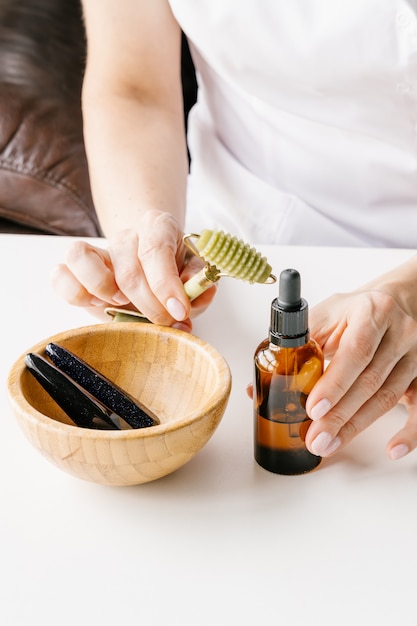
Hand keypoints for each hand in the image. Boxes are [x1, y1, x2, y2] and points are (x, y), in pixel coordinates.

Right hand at [50, 210, 215, 331]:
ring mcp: (97, 251)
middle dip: (149, 305)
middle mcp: (125, 236)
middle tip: (165, 322)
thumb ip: (199, 284)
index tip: (180, 310)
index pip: (156, 250)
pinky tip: (98, 304)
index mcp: (157, 227)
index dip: (167, 285)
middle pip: (127, 269)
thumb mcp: (193, 273)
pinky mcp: (74, 270)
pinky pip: (59, 274)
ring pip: (80, 256)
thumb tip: (198, 294)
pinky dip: (75, 293)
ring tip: (121, 305)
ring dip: (102, 289)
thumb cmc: (171, 270)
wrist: (149, 261)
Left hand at [304, 289, 416, 459]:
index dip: (335, 383)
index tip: (314, 408)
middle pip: (371, 381)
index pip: (355, 352)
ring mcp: (416, 354)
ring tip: (330, 444)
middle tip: (316, 438)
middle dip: (340, 415)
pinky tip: (394, 449)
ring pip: (388, 397)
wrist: (394, 303)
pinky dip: (410, 432)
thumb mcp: (326, 315)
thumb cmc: (354, 312)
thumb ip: (297, 346)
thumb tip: (256, 387)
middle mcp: (400, 331)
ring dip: (357, 426)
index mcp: (372, 311)